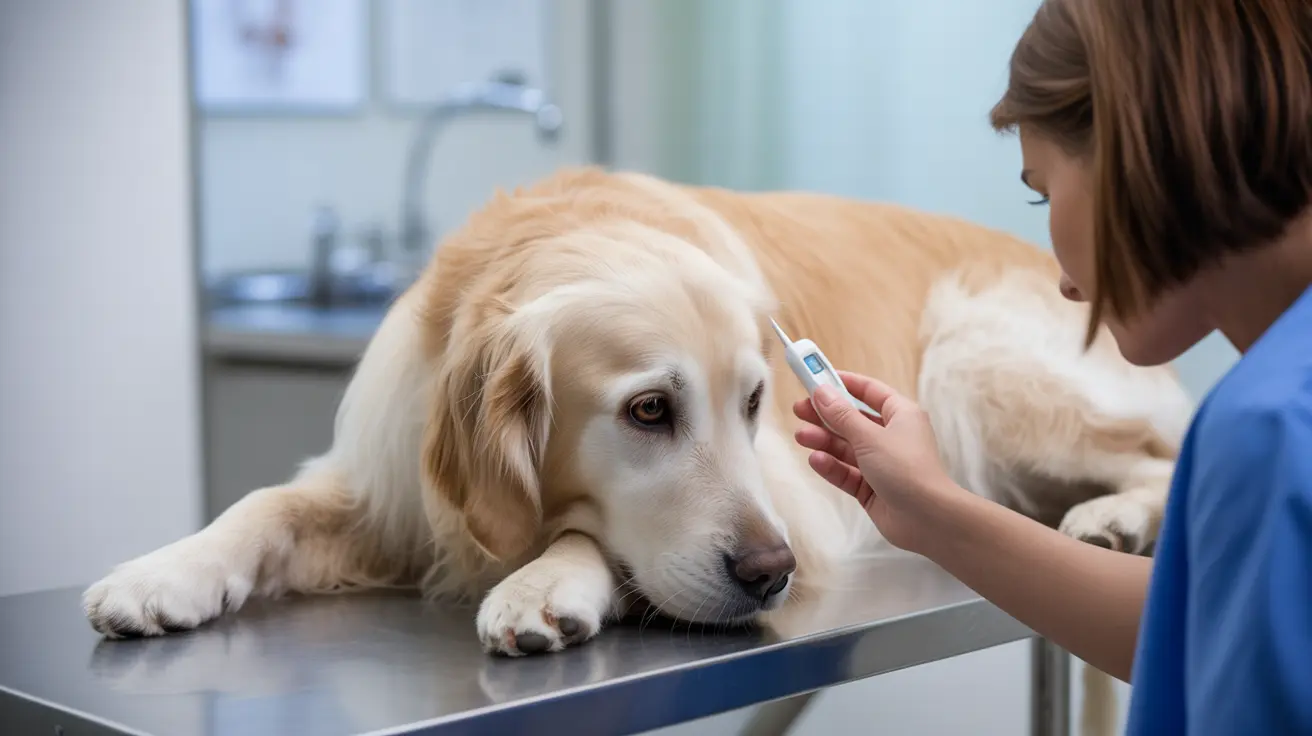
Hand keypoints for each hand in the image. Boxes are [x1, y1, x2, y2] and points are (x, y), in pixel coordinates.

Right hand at [792, 372, 962, 552]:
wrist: (928, 519)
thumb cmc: (906, 468)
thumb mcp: (870, 437)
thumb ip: (842, 416)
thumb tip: (821, 391)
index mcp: (900, 415)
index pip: (870, 392)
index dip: (844, 383)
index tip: (817, 378)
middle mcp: (891, 437)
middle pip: (853, 420)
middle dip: (826, 416)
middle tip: (799, 410)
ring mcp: (881, 464)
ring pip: (847, 448)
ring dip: (824, 441)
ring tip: (801, 437)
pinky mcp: (872, 488)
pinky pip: (847, 473)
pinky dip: (832, 466)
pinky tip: (816, 460)